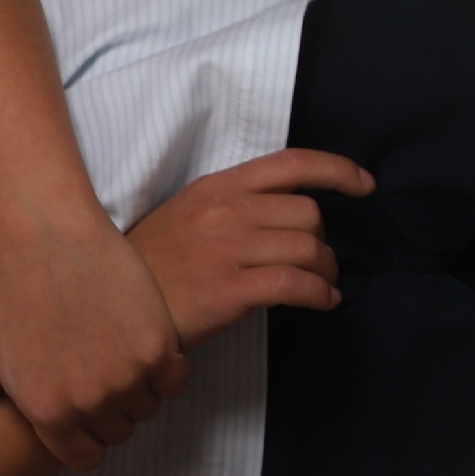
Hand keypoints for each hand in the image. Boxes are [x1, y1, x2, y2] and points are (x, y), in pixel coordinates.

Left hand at [0, 209, 189, 475]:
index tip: (82, 406)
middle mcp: (88, 402)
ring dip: (139, 389)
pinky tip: (142, 341)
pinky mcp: (157, 346)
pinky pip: (175, 381)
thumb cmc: (8, 295)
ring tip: (116, 353)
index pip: (87, 458)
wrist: (48, 237)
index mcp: (47, 412)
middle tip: (97, 370)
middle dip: (110, 411)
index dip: (86, 436)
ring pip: (147, 408)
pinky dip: (166, 368)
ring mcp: (126, 375)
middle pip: (118, 433)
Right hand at [124, 149, 375, 342]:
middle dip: (324, 241)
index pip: (290, 164)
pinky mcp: (230, 289)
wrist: (110, 311)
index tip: (364, 186)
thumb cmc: (148, 271)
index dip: (337, 171)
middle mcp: (225, 211)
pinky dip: (321, 294)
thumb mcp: (185, 218)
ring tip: (324, 286)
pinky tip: (323, 302)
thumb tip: (282, 220)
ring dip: (327, 270)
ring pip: (308, 248)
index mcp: (216, 187)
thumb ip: (230, 209)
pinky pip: (296, 284)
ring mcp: (227, 249)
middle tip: (322, 264)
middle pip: (308, 213)